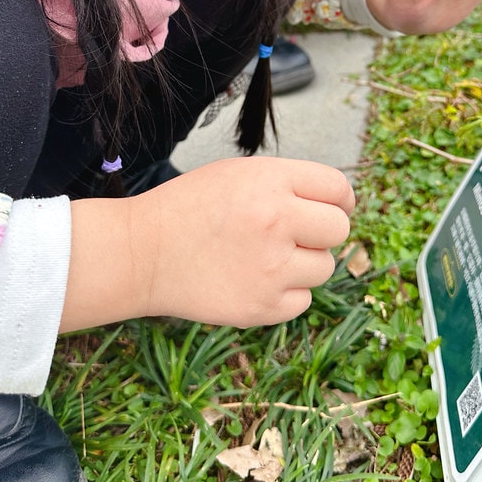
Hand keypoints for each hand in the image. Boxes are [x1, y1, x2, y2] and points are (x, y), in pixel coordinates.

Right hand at [64, 157, 354, 331]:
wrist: (142, 253)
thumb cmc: (189, 207)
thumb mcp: (238, 174)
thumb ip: (288, 184)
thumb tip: (337, 203)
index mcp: (271, 181)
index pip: (337, 187)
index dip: (340, 198)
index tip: (333, 206)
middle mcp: (277, 220)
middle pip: (339, 228)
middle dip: (323, 231)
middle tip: (297, 233)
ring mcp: (271, 268)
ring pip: (324, 268)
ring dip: (304, 264)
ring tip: (267, 257)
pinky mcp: (262, 307)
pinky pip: (303, 301)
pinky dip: (287, 294)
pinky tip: (257, 280)